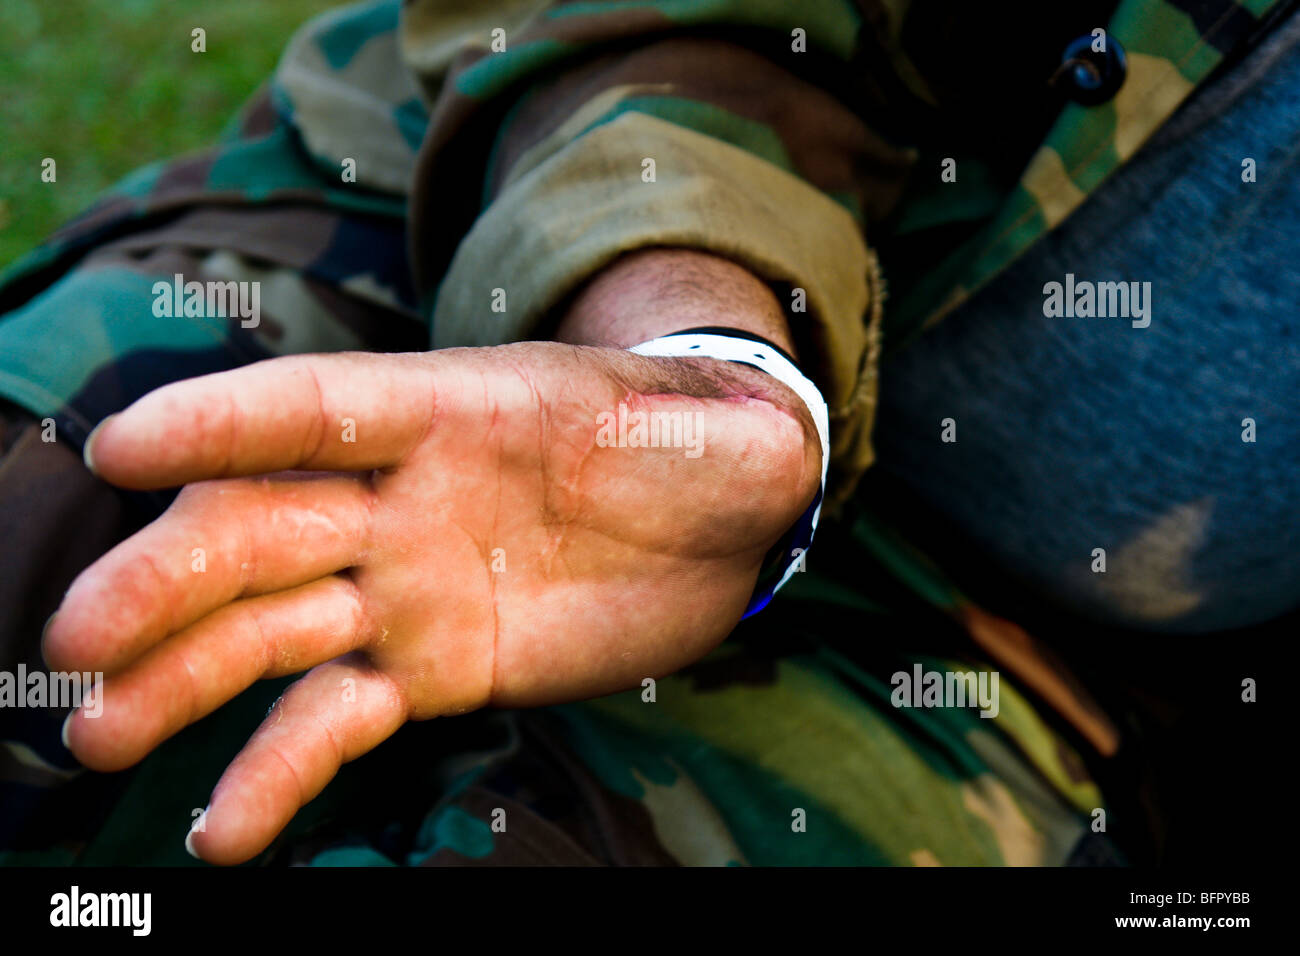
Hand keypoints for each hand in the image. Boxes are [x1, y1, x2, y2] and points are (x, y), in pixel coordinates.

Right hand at [45, 342, 819, 863]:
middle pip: (261, 529)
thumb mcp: (724, 435)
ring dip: (185, 681)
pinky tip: (227, 826)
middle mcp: (400, 499)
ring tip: (105, 736)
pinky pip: (338, 719)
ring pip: (272, 631)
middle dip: (169, 578)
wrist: (710, 517)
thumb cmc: (700, 449)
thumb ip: (730, 440)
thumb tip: (774, 445)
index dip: (224, 425)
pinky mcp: (432, 667)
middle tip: (78, 642)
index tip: (124, 449)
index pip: (319, 408)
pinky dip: (282, 769)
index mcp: (451, 415)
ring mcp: (405, 589)